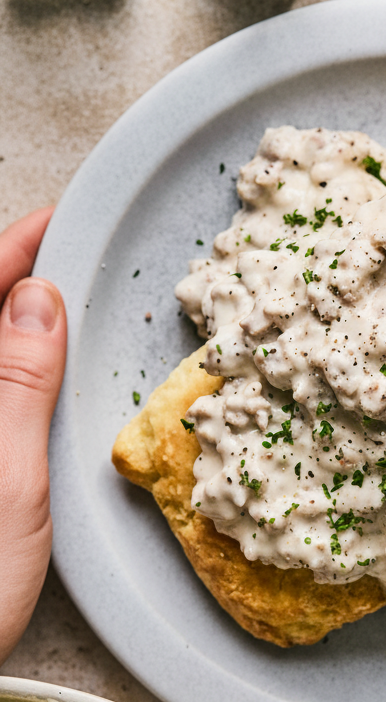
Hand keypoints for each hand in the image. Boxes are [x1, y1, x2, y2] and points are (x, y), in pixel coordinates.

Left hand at [0, 209, 66, 662]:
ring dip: (9, 331)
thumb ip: (15, 381)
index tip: (58, 222)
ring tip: (54, 310)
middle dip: (10, 283)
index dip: (11, 250)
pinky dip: (6, 378)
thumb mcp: (4, 479)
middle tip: (65, 261)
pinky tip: (31, 380)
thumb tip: (36, 297)